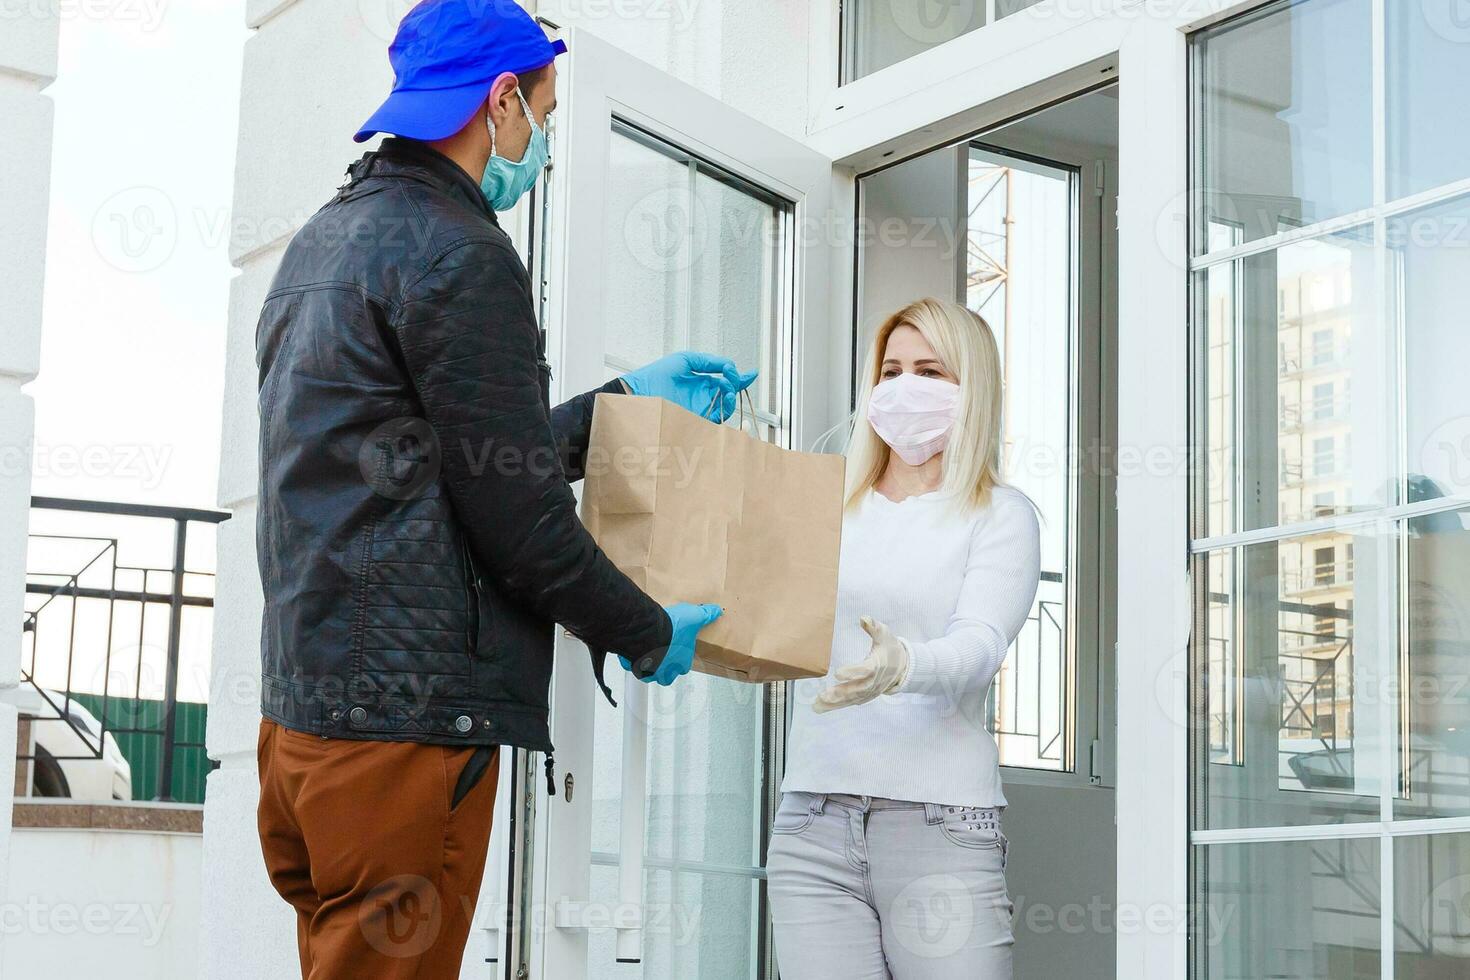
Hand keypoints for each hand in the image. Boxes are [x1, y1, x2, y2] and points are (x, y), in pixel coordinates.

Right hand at [619, 602, 722, 685]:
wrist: (648, 631)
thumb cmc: (671, 629)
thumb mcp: (693, 617)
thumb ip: (706, 615)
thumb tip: (717, 611)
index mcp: (681, 662)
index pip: (683, 666)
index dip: (680, 658)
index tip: (676, 647)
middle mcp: (665, 670)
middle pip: (665, 675)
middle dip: (663, 667)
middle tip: (661, 653)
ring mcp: (648, 670)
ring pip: (648, 674)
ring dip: (647, 666)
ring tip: (645, 653)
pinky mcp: (632, 665)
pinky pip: (630, 665)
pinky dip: (630, 659)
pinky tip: (630, 649)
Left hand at [620, 351, 757, 421]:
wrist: (640, 392)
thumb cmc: (655, 375)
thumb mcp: (685, 360)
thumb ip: (709, 362)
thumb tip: (728, 364)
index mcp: (700, 381)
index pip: (724, 379)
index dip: (740, 377)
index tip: (752, 374)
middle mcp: (702, 396)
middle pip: (728, 393)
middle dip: (736, 385)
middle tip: (733, 378)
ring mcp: (699, 408)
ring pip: (725, 407)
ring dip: (731, 397)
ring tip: (728, 389)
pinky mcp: (695, 420)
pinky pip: (716, 419)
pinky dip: (724, 409)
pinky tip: (724, 399)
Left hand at [813, 616, 909, 712]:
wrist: (902, 667)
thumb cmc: (890, 648)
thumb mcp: (885, 634)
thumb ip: (874, 627)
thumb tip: (864, 618)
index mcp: (877, 665)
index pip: (865, 670)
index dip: (852, 672)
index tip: (837, 673)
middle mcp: (873, 681)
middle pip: (856, 689)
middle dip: (840, 693)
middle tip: (823, 695)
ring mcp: (869, 691)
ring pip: (851, 699)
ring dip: (834, 704)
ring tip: (817, 706)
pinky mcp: (865, 696)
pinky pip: (850, 702)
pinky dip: (837, 706)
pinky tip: (823, 708)